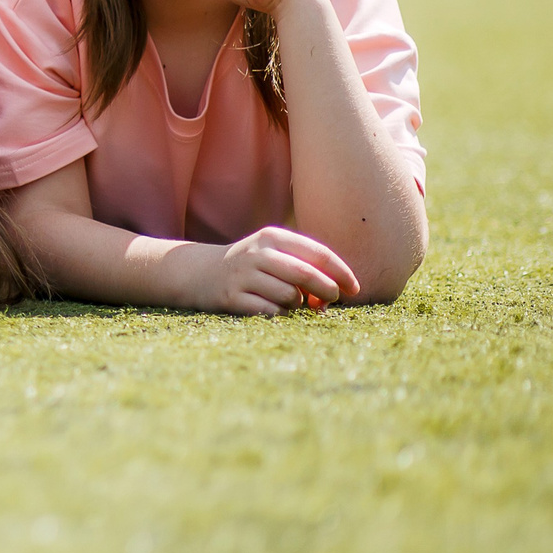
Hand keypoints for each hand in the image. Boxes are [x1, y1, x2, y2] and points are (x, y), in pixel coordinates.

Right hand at [188, 225, 358, 314]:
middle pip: (306, 274)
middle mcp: (256, 253)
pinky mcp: (231, 298)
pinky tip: (275, 310)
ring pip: (289, 296)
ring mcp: (242, 275)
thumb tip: (333, 295)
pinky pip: (271, 312)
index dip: (342, 273)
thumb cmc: (251, 266)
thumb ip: (305, 267)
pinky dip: (281, 315)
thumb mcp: (274, 254)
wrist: (199, 272)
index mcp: (272, 237)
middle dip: (326, 291)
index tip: (353, 289)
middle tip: (329, 302)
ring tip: (291, 303)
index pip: (318, 253)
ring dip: (298, 305)